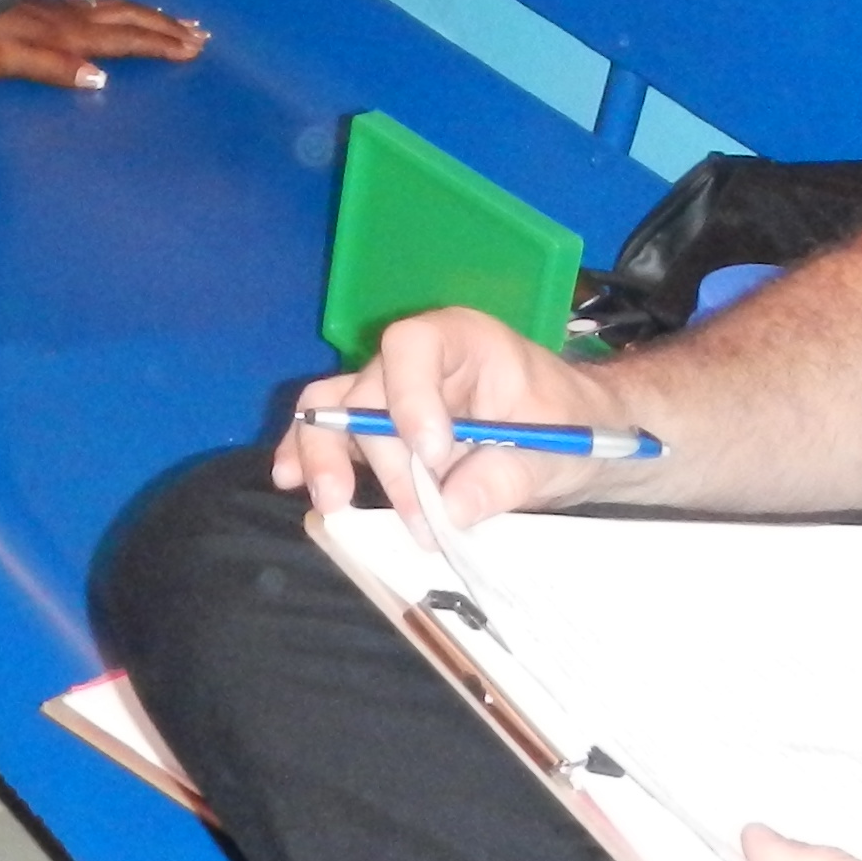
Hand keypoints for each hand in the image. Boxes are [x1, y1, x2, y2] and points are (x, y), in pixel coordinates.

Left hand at [0, 0, 204, 93]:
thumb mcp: (11, 62)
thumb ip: (55, 69)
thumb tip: (101, 78)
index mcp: (71, 36)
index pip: (127, 41)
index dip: (160, 45)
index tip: (193, 49)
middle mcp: (76, 19)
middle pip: (132, 20)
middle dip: (168, 28)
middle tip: (201, 33)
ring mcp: (66, 8)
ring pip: (121, 8)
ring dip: (152, 15)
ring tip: (177, 19)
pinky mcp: (54, 5)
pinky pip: (103, 4)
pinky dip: (126, 8)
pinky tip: (127, 9)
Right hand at [274, 290, 624, 522]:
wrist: (571, 438)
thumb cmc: (569, 424)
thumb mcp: (558, 448)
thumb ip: (508, 473)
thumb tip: (453, 506)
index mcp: (462, 340)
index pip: (413, 344)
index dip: (410, 395)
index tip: (434, 454)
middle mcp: (415, 360)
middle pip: (369, 391)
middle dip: (387, 460)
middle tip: (420, 520)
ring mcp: (388, 394)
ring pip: (333, 407)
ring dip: (326, 455)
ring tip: (333, 502)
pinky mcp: (376, 432)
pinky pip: (328, 432)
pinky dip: (307, 455)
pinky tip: (290, 480)